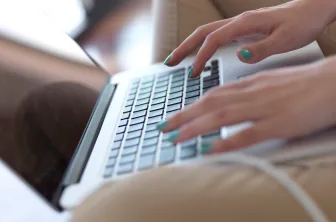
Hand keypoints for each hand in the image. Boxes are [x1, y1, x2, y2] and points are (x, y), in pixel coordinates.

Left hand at [157, 57, 335, 152]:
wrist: (333, 83)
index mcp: (250, 85)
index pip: (212, 94)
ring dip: (196, 127)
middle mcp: (252, 94)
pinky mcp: (279, 124)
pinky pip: (248, 134)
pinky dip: (227, 142)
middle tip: (165, 127)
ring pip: (222, 116)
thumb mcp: (271, 83)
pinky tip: (211, 149)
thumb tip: (231, 101)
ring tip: (178, 137)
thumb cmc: (305, 84)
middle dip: (184, 116)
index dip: (190, 106)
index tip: (174, 115)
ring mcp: (264, 108)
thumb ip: (249, 92)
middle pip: (210, 103)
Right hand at [164, 0, 335, 77]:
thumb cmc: (302, 24)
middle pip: (202, 32)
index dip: (201, 56)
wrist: (313, 11)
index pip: (213, 39)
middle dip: (184, 47)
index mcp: (245, 24)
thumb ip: (262, 49)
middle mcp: (238, 23)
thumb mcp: (285, 40)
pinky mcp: (243, 31)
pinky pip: (216, 38)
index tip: (193, 72)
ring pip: (207, 33)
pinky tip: (201, 57)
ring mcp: (239, 26)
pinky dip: (203, 47)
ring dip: (190, 46)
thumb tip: (240, 56)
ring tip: (178, 60)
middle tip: (169, 62)